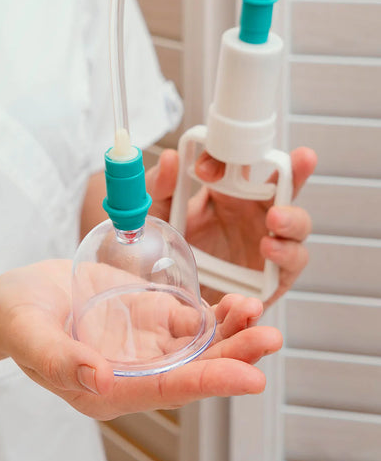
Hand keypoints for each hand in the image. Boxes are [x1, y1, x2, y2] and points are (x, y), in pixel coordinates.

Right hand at [0, 260, 281, 420]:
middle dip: (234, 355)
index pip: (166, 389)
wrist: (19, 296)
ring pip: (198, 345)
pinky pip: (189, 320)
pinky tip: (235, 302)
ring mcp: (144, 343)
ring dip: (231, 332)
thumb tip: (99, 378)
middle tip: (269, 338)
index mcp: (107, 388)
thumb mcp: (28, 334)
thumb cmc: (15, 317)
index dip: (208, 383)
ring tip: (256, 310)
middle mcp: (134, 370)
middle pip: (193, 368)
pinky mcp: (148, 316)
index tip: (248, 377)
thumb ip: (59, 358)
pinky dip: (215, 313)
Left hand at [146, 147, 316, 307]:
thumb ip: (160, 187)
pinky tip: (267, 249)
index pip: (240, 164)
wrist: (170, 304)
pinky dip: (286, 253)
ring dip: (292, 217)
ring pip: (297, 222)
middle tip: (303, 158)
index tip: (206, 170)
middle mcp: (253, 214)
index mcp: (226, 193)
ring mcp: (267, 242)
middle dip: (296, 170)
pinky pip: (292, 261)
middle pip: (284, 185)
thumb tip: (170, 157)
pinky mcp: (274, 276)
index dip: (231, 160)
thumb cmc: (167, 254)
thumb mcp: (158, 217)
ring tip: (275, 219)